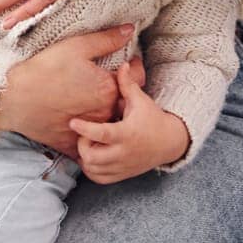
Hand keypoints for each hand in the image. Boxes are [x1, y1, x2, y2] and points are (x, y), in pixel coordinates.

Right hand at [0, 26, 133, 154]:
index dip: (133, 68)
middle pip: (125, 103)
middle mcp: (105, 115)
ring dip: (108, 114)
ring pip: (109, 124)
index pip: (136, 78)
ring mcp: (90, 133)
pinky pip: (89, 143)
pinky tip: (79, 120)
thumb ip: (107, 39)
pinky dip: (90, 135)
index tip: (126, 62)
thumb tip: (130, 30)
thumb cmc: (45, 69)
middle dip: (122, 92)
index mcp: (109, 89)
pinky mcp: (74, 146)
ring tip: (93, 100)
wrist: (14, 98)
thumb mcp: (76, 46)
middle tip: (107, 81)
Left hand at [70, 62, 190, 182]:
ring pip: (93, 170)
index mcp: (127, 134)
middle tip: (83, 133)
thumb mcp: (140, 100)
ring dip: (84, 157)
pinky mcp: (121, 175)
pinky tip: (91, 155)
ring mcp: (122, 167)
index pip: (102, 134)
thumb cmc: (152, 118)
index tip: (73, 121)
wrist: (169, 143)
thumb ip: (127, 84)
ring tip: (87, 143)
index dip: (85, 128)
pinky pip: (99, 178)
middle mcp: (123, 153)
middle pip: (92, 157)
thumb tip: (123, 64)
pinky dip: (90, 169)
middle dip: (82, 145)